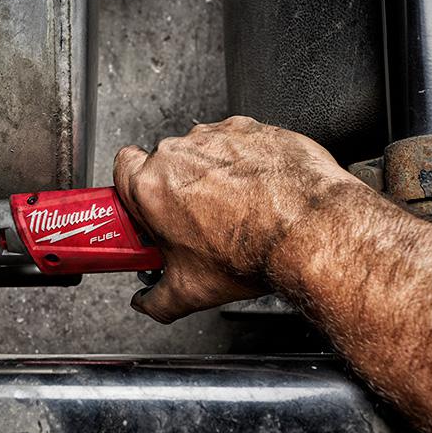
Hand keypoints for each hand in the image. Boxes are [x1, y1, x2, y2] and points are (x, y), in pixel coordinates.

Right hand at [113, 115, 359, 321]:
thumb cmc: (252, 252)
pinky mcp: (254, 129)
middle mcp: (181, 154)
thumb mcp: (191, 292)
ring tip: (235, 209)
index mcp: (152, 187)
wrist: (309, 231)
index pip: (122, 168)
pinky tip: (259, 192)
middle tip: (196, 220)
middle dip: (178, 189)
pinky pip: (241, 143)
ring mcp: (218, 137)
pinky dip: (247, 163)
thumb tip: (148, 303)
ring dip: (213, 174)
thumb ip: (156, 300)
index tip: (147, 209)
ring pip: (204, 152)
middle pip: (166, 164)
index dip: (133, 189)